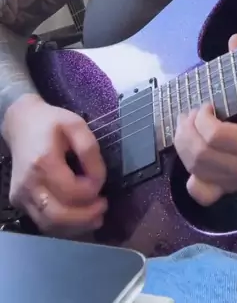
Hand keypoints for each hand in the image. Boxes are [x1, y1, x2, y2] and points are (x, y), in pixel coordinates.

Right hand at [3, 94, 106, 235]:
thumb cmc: (51, 122)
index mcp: (43, 162)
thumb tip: (99, 179)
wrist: (21, 124)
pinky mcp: (19, 202)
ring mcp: (21, 196)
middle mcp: (28, 184)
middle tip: (104, 207)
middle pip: (58, 215)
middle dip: (85, 217)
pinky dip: (63, 226)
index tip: (102, 181)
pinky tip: (79, 218)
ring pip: (49, 225)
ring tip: (96, 217)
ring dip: (76, 227)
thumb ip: (89, 150)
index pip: (71, 190)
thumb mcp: (76, 125)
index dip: (91, 190)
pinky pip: (42, 222)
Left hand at [174, 35, 236, 206]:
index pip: (214, 134)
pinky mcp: (225, 191)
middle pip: (199, 153)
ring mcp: (231, 182)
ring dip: (183, 145)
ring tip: (185, 128)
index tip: (206, 105)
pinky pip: (200, 192)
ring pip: (194, 169)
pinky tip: (192, 158)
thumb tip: (234, 38)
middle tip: (189, 115)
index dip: (202, 117)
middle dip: (187, 130)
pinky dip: (189, 177)